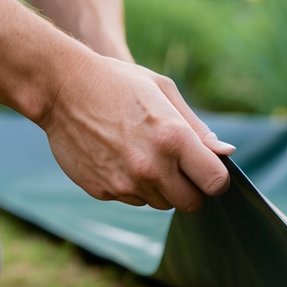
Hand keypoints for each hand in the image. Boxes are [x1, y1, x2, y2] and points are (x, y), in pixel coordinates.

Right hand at [38, 53, 234, 211]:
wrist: (61, 88)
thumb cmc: (118, 82)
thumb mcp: (163, 91)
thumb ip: (197, 128)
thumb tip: (225, 153)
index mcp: (173, 139)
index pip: (214, 182)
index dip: (216, 179)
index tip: (209, 170)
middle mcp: (151, 167)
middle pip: (191, 203)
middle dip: (191, 189)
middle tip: (181, 168)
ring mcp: (125, 183)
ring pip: (161, 203)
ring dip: (161, 187)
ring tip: (143, 154)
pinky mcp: (103, 191)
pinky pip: (132, 199)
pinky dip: (133, 185)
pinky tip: (120, 157)